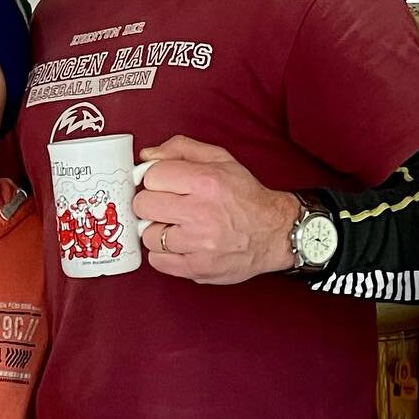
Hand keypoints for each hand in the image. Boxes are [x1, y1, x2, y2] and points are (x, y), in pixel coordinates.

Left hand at [133, 136, 298, 284]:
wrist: (275, 233)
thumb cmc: (245, 196)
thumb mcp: (220, 159)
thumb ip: (180, 149)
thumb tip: (146, 157)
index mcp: (206, 181)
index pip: (151, 177)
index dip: (154, 179)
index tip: (162, 184)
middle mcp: (202, 213)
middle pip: (143, 206)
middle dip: (151, 204)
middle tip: (166, 206)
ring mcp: (199, 244)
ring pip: (148, 235)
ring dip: (158, 231)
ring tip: (177, 227)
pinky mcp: (198, 268)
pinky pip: (158, 261)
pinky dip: (163, 253)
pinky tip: (179, 244)